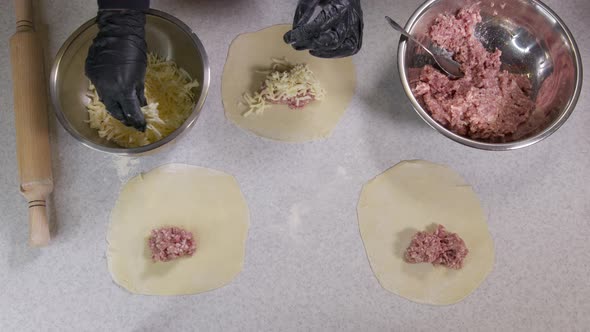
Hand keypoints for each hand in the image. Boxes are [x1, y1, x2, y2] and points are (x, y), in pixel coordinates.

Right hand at [85, 10, 147, 130]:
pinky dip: (107, 92)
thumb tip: (141, 105)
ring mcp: (97, 81)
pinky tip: (112, 93)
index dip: (137, 121)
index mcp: (124, 89)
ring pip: (105, 100)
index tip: (142, 127)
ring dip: (114, 106)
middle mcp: (108, 88)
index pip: (131, 112)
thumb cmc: (135, 53)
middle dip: (124, 118)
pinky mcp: (90, 73)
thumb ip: (139, 93)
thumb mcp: (141, 75)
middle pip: (114, 110)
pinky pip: (98, 87)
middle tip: (131, 122)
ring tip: (122, 110)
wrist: (118, 33)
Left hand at [283, 0, 362, 57]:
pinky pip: (350, 49)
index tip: (288, 38)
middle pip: (333, 40)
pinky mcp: (358, 33)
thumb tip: (294, 32)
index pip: (320, 25)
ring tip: (309, 49)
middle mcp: (351, 18)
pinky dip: (335, 53)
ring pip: (344, 47)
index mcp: (341, 6)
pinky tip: (321, 51)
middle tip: (297, 45)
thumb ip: (304, 12)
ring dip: (324, 52)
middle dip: (312, 44)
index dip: (302, 34)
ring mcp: (357, 27)